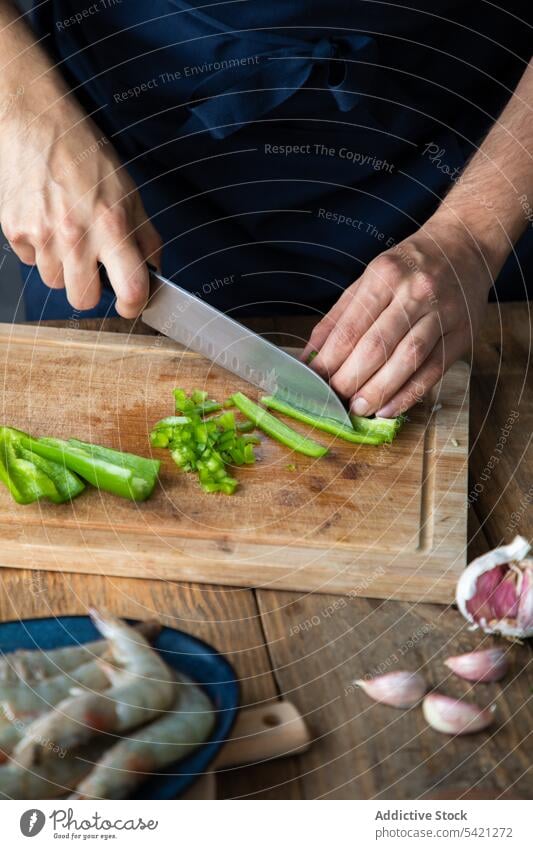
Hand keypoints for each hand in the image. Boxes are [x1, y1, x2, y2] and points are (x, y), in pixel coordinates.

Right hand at [0, 85, 160, 316]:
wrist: (37, 122)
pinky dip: (40, 250)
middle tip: (94, 268)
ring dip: (64, 267)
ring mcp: (41, 234)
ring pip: (55, 282)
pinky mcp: (14, 230)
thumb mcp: (129, 192)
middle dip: (91, 289)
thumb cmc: (85, 155)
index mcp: (112, 224)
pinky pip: (31, 262)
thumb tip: (154, 272)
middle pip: (83, 300)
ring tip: (67, 234)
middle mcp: (75, 234)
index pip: (131, 288)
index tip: (132, 303)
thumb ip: (145, 237)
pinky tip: (46, 222)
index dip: (134, 305)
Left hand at [302, 215, 492, 416]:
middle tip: (335, 400)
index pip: (351, 328)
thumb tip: (310, 356)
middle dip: (351, 380)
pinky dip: (408, 394)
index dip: (330, 361)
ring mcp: (443, 314)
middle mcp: (416, 293)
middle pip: (377, 346)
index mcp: (385, 275)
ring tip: (358, 408)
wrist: (463, 247)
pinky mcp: (462, 334)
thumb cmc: (408, 267)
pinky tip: (388, 409)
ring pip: (407, 361)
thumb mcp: (368, 278)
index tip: (314, 382)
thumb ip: (339, 317)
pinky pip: (433, 371)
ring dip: (379, 391)